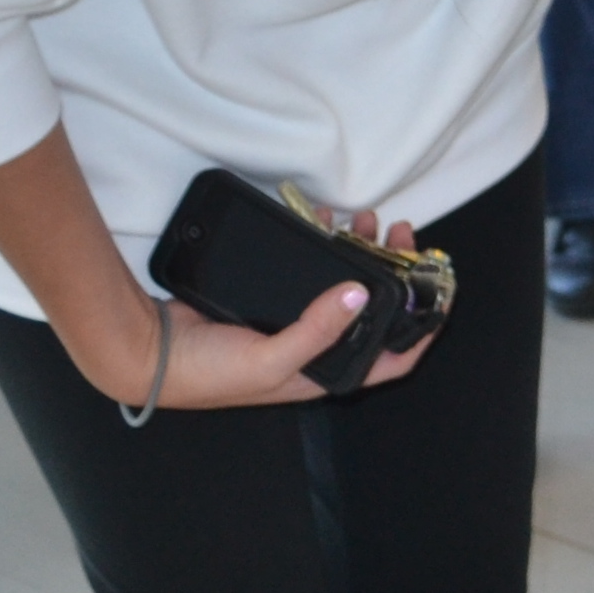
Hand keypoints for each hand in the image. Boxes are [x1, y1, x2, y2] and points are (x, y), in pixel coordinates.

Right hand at [88, 208, 437, 413]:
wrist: (149, 352)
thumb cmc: (209, 373)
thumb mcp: (271, 360)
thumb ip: (316, 331)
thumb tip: (359, 294)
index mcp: (324, 374)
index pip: (392, 359)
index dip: (424, 329)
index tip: (443, 290)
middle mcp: (317, 348)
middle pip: (373, 308)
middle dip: (394, 269)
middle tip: (398, 231)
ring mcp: (295, 321)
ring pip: (345, 281)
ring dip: (362, 250)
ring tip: (366, 218)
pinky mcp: (273, 298)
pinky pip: (310, 266)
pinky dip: (324, 243)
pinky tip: (327, 221)